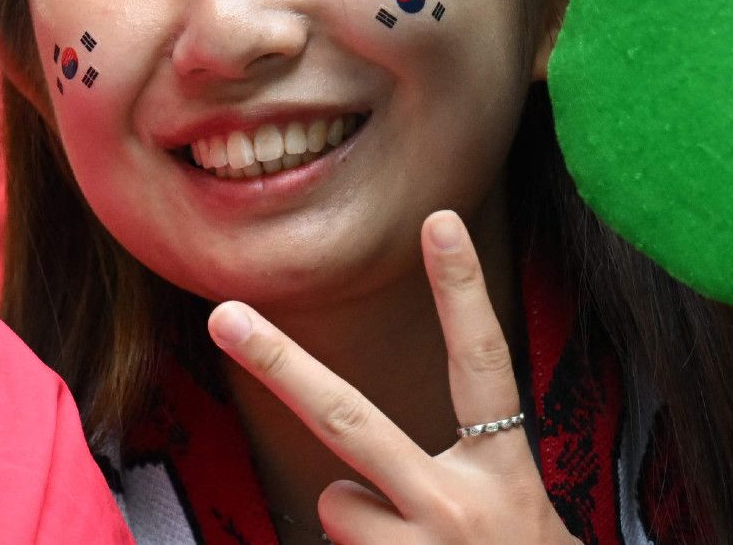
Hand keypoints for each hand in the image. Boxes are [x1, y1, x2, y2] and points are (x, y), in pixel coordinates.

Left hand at [206, 210, 585, 544]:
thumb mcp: (509, 515)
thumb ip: (444, 483)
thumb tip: (336, 494)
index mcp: (502, 474)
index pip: (483, 366)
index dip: (462, 292)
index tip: (439, 219)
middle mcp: (459, 506)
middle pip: (351, 422)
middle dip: (280, 363)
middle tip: (224, 314)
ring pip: (337, 509)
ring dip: (362, 530)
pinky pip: (336, 542)